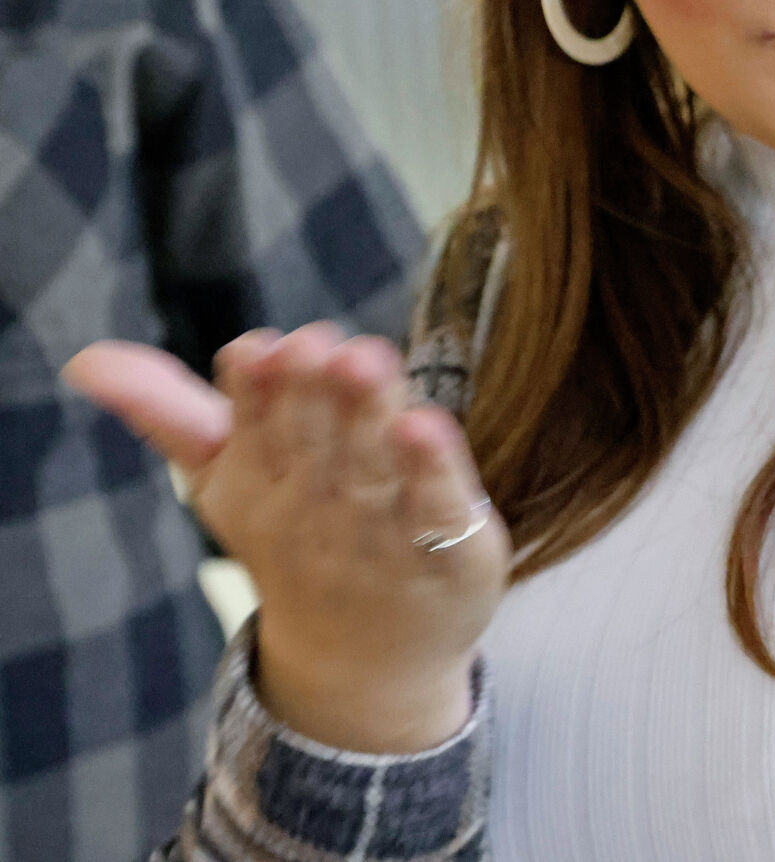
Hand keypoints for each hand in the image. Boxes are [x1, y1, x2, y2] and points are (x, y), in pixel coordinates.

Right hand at [63, 325, 508, 752]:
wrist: (363, 667)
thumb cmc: (295, 542)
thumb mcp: (225, 481)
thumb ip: (170, 413)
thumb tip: (87, 358)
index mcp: (259, 484)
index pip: (253, 427)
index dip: (260, 387)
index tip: (262, 349)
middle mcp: (317, 509)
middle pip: (314, 439)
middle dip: (314, 391)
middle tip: (318, 345)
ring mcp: (383, 534)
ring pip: (373, 467)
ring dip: (369, 415)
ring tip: (365, 361)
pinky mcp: (449, 552)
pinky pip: (439, 508)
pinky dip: (435, 471)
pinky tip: (428, 426)